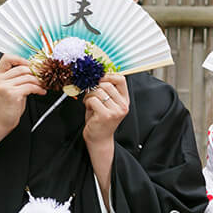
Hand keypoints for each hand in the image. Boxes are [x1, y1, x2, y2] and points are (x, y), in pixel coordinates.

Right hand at [0, 54, 45, 154]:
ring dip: (38, 81)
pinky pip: (30, 86)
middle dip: (35, 72)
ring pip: (28, 77)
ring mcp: (5, 86)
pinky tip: (41, 91)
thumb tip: (32, 71)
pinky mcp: (12, 94)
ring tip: (42, 85)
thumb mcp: (7, 89)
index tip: (30, 64)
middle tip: (42, 76)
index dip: (20, 59)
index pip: (7, 58)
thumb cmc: (5, 107)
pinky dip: (38, 88)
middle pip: (21, 68)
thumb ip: (16, 79)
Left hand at [83, 74, 128, 209]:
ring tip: (89, 103)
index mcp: (125, 100)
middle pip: (107, 83)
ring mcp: (116, 111)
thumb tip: (98, 74)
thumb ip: (106, 90)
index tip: (99, 79)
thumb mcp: (107, 103)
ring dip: (89, 95)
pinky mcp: (106, 115)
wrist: (99, 139)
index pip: (121, 79)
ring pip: (98, 91)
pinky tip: (89, 108)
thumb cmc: (100, 119)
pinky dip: (87, 102)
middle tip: (90, 94)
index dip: (108, 75)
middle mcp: (123, 105)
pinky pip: (93, 100)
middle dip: (95, 87)